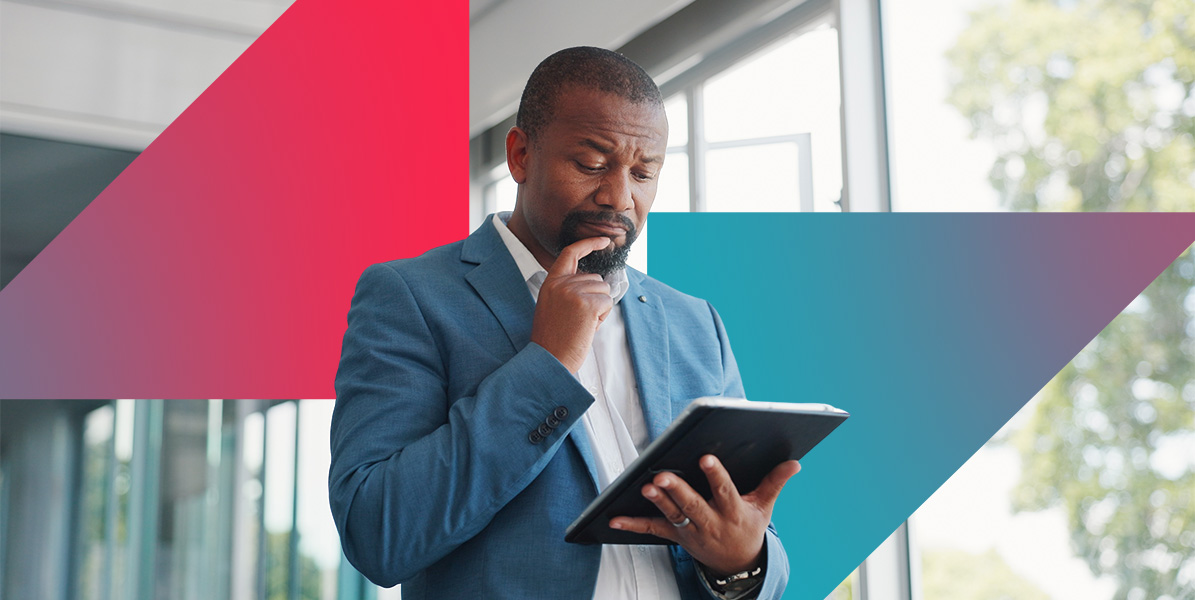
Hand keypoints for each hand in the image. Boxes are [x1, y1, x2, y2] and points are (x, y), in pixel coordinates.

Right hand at [530, 236, 613, 372]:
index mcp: (551, 283)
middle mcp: (561, 284)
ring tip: (582, 324)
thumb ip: (570, 289)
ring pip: (604, 290)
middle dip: (595, 298)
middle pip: (595, 278)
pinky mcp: (587, 304)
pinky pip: (607, 303)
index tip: (603, 240)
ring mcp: (573, 292)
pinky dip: (602, 317)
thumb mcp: (554, 306)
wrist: (550, 359)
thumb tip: (598, 282)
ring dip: (599, 308)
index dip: (588, 243)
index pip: (570, 253)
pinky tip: (587, 328)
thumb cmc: (555, 338)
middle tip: (579, 319)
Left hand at [609, 455, 800, 576]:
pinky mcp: (677, 536)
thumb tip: (795, 463)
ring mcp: (692, 532)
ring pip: (673, 516)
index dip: (716, 476)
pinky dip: (633, 525)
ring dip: (658, 502)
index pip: (725, 492)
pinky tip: (614, 519)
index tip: (706, 458)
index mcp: (734, 513)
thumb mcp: (764, 507)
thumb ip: (775, 483)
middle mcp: (711, 523)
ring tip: (645, 487)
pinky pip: (653, 531)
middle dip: (677, 491)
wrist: (738, 565)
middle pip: (692, 506)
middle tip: (662, 475)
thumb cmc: (749, 527)